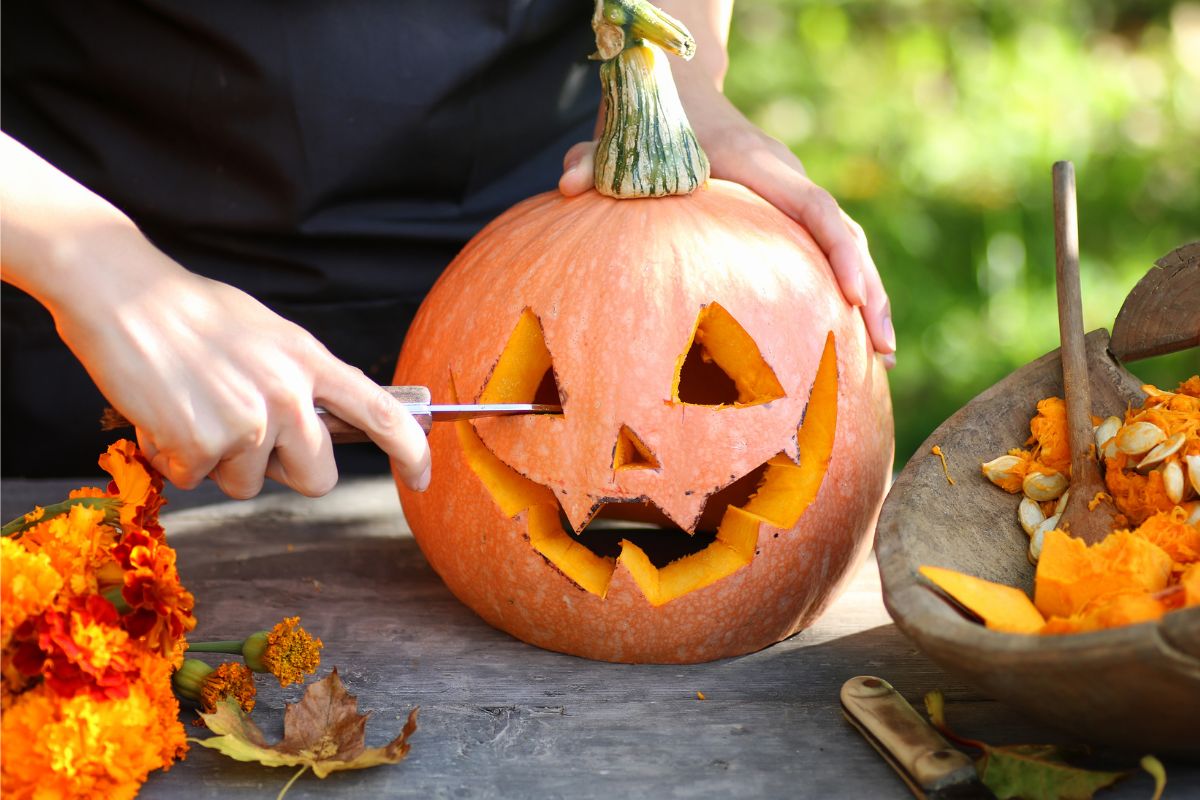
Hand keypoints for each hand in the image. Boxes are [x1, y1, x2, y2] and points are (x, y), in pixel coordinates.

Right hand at [1, 132, 431, 499]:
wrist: (121, 293)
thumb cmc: (191, 312)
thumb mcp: (269, 336)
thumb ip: (302, 379)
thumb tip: (327, 422)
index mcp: (311, 362)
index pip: (383, 414)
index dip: (412, 452)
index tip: (423, 478)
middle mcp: (289, 395)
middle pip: (318, 477)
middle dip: (285, 470)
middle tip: (244, 432)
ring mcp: (248, 423)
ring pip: (250, 484)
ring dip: (220, 461)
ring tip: (194, 406)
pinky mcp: (202, 446)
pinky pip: (198, 479)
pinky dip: (177, 457)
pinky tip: (164, 413)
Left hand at [559, 90, 895, 368]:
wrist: (682, 97)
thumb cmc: (654, 126)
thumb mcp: (622, 140)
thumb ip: (596, 162)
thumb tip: (565, 185)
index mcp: (759, 165)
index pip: (815, 207)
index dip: (840, 250)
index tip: (854, 294)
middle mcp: (787, 180)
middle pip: (845, 235)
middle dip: (869, 291)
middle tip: (883, 350)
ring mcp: (792, 197)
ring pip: (844, 247)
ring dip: (868, 300)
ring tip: (882, 360)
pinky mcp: (787, 216)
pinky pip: (825, 253)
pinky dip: (840, 291)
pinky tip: (845, 341)